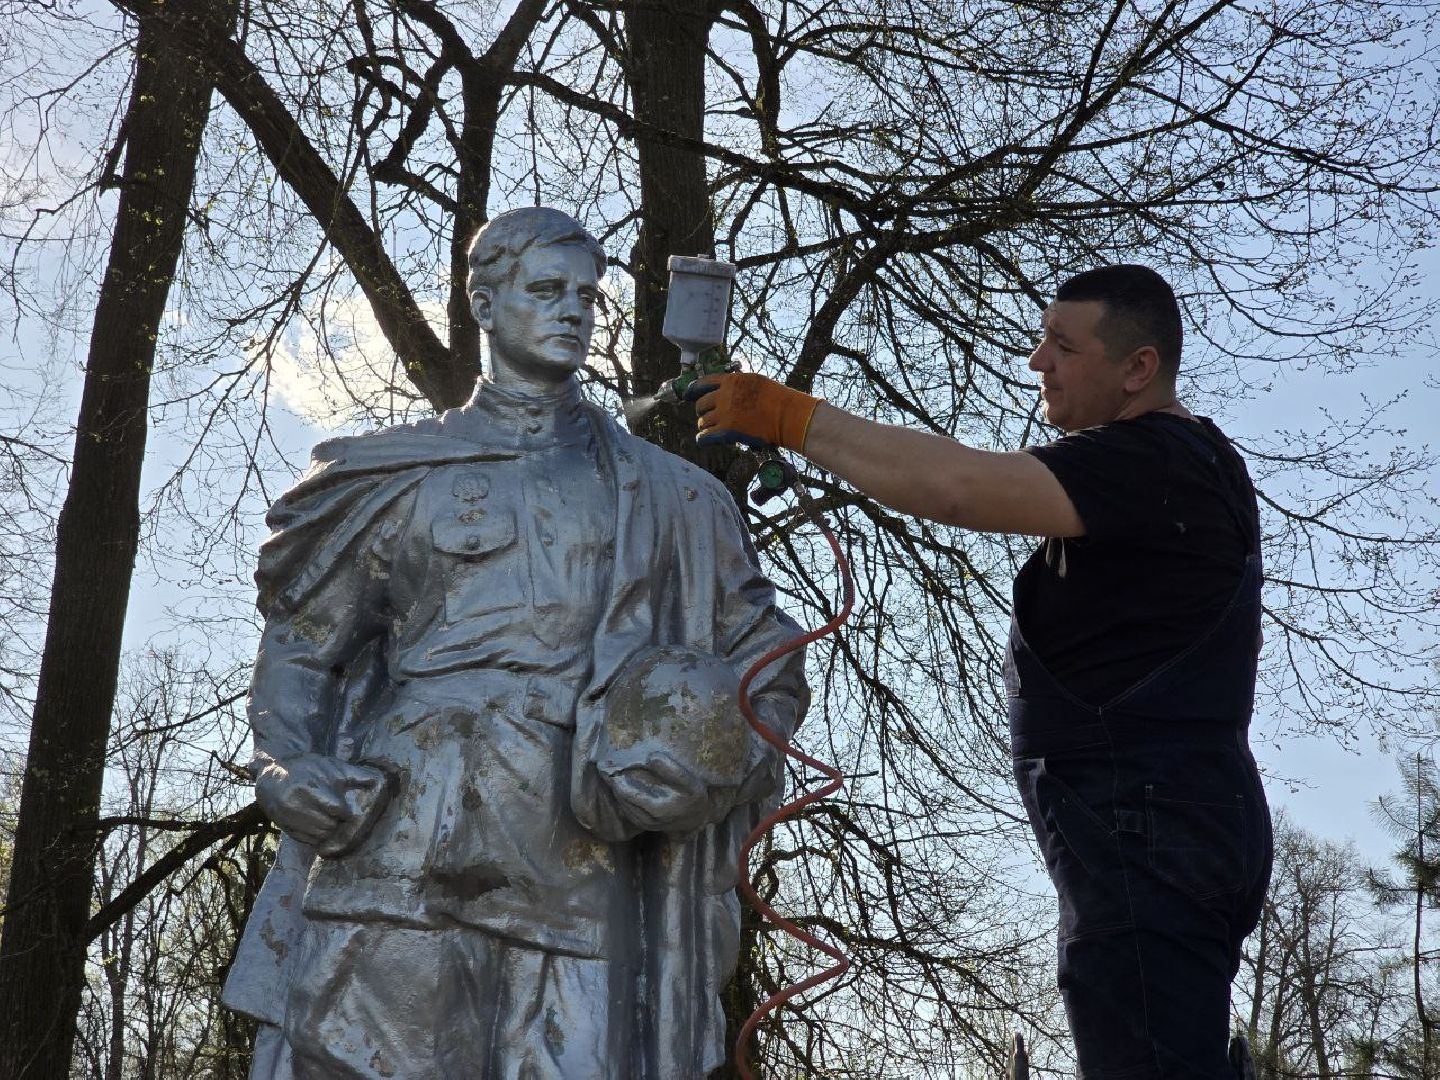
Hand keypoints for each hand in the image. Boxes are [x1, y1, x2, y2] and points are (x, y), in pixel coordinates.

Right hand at [255, 753, 389, 855]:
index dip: (344, 811)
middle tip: (334, 813)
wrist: (273, 773)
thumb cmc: (308, 768)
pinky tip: (315, 823)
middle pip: (329, 825)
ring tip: (325, 817)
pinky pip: (307, 840)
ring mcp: (288, 818)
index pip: (337, 810)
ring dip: (327, 830)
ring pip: (319, 835)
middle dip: (336, 821)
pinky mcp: (284, 827)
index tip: (344, 809)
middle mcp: (297, 804)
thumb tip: (380, 780)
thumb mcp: (332, 767)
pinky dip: (315, 835)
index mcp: (311, 787)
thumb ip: (356, 775)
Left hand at [691, 372, 819, 451]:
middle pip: (701, 404)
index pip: (703, 383)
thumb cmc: (778, 399)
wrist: (787, 415)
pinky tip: (704, 440)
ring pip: (702, 422)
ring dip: (705, 426)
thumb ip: (738, 386)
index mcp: (731, 381)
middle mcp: (724, 396)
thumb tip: (728, 390)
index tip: (688, 395)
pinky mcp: (727, 431)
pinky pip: (705, 436)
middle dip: (702, 411)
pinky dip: (703, 439)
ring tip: (711, 430)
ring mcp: (724, 414)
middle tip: (707, 417)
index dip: (693, 390)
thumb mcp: (756, 382)